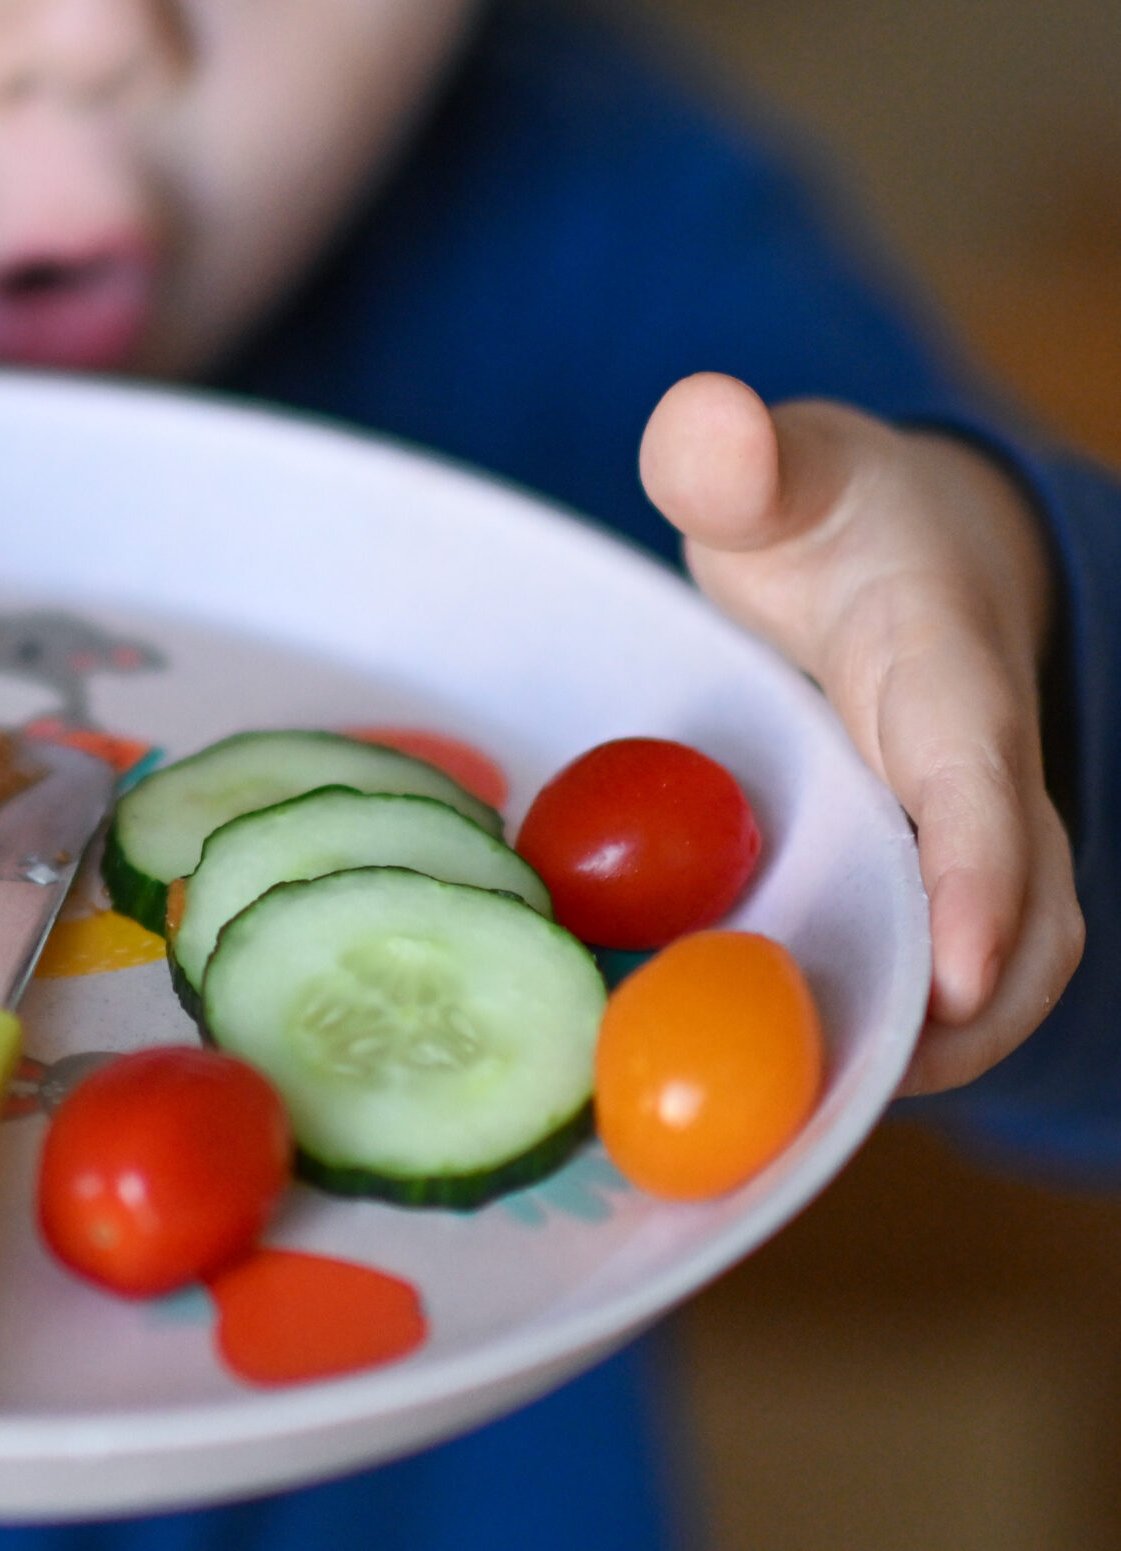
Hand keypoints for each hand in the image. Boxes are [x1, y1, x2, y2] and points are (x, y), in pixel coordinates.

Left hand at [641, 373, 1083, 1094]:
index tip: (958, 984)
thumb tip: (704, 419)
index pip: (979, 791)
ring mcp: (967, 841)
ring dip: (921, 1046)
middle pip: (1018, 918)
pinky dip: (887, 1031)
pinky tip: (786, 1083)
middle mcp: (983, 776)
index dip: (978, 888)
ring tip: (799, 1118)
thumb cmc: (831, 520)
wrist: (910, 553)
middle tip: (828, 1103)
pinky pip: (939, 972)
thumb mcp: (786, 476)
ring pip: (993, 967)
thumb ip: (739, 457)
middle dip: (955, 1019)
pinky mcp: (935, 882)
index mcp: (949, 679)